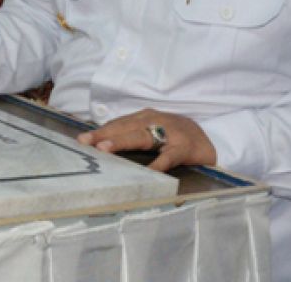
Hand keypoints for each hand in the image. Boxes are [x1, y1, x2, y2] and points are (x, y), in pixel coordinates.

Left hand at [79, 108, 216, 172]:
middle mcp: (155, 120)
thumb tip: (101, 147)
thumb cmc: (175, 137)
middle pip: (126, 127)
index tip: (80, 140)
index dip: (100, 131)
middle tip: (86, 143)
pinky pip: (169, 156)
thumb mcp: (153, 133)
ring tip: (105, 149)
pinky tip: (148, 171)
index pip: (118, 123)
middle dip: (104, 134)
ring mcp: (171, 133)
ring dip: (123, 141)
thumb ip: (131, 136)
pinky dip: (158, 163)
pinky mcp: (185, 148)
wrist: (210, 140)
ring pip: (143, 136)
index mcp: (145, 118)